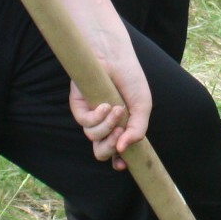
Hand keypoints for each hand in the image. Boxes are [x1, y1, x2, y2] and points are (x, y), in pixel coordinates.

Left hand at [67, 34, 150, 168]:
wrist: (115, 55)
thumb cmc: (130, 78)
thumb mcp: (143, 106)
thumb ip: (138, 130)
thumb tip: (123, 149)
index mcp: (120, 125)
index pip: (116, 151)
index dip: (117, 161)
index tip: (122, 163)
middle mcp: (104, 123)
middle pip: (100, 151)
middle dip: (109, 148)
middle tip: (119, 134)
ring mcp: (91, 115)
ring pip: (93, 138)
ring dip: (107, 127)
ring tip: (117, 110)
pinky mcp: (78, 105)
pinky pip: (84, 122)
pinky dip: (97, 117)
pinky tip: (105, 105)